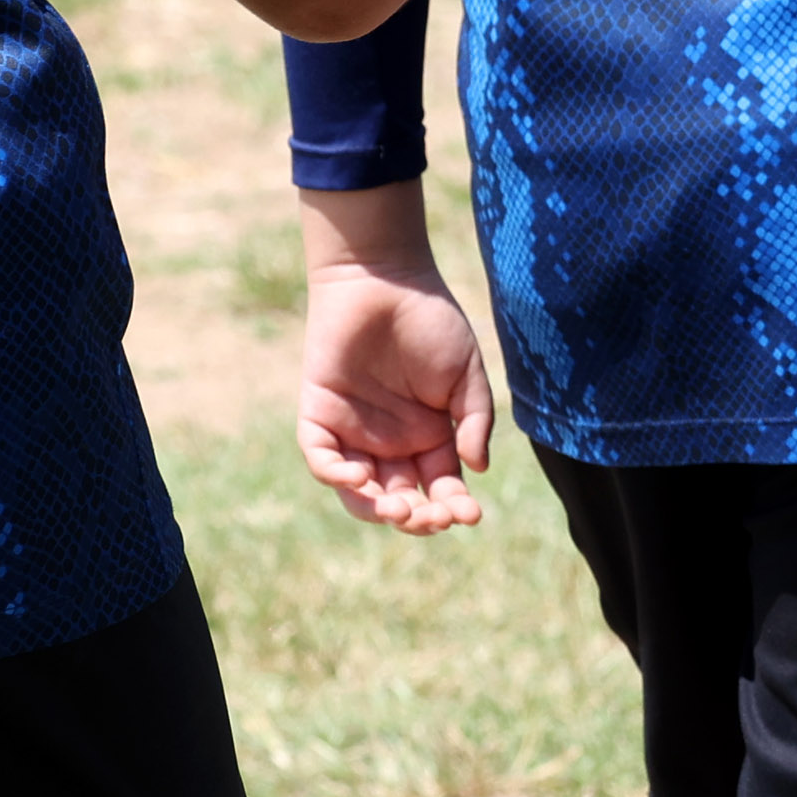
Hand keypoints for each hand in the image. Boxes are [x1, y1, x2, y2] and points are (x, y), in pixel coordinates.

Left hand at [294, 186, 495, 534]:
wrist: (384, 279)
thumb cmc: (431, 321)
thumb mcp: (467, 373)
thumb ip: (475, 420)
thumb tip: (477, 470)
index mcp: (429, 437)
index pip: (440, 487)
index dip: (453, 506)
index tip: (470, 515)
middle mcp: (390, 443)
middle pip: (400, 499)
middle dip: (417, 516)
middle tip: (431, 517)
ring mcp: (353, 433)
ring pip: (359, 491)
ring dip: (376, 508)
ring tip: (398, 509)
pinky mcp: (319, 417)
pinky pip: (322, 459)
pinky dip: (336, 476)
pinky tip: (361, 478)